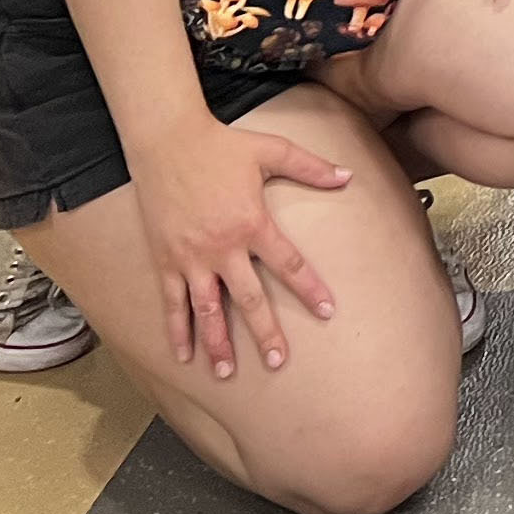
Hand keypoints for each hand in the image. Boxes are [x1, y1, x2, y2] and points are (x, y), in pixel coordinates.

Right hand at [130, 112, 350, 375]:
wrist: (167, 140)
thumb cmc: (222, 145)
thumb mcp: (273, 149)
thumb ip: (312, 166)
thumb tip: (348, 175)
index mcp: (253, 222)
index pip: (289, 263)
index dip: (310, 288)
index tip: (328, 311)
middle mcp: (222, 247)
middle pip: (248, 298)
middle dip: (264, 332)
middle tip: (277, 362)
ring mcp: (191, 257)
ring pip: (206, 310)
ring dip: (216, 343)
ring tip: (226, 373)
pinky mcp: (165, 259)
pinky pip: (171, 302)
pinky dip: (176, 330)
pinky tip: (182, 355)